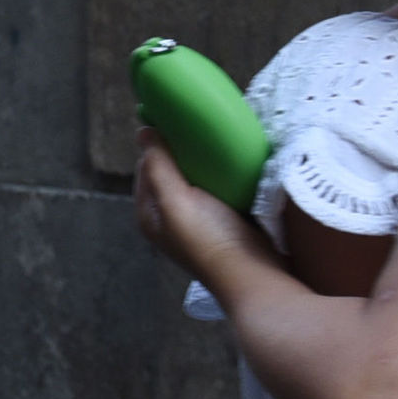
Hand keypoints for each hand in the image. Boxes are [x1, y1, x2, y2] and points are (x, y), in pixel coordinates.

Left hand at [132, 133, 267, 285]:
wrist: (254, 275)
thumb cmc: (211, 238)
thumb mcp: (176, 199)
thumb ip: (159, 166)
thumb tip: (143, 131)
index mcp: (150, 214)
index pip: (146, 166)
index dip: (160, 143)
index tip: (180, 123)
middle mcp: (169, 218)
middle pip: (170, 171)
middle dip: (184, 151)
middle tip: (204, 131)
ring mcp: (196, 221)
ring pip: (195, 180)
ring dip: (206, 163)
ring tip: (220, 145)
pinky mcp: (222, 222)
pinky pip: (217, 189)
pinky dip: (223, 176)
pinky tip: (235, 166)